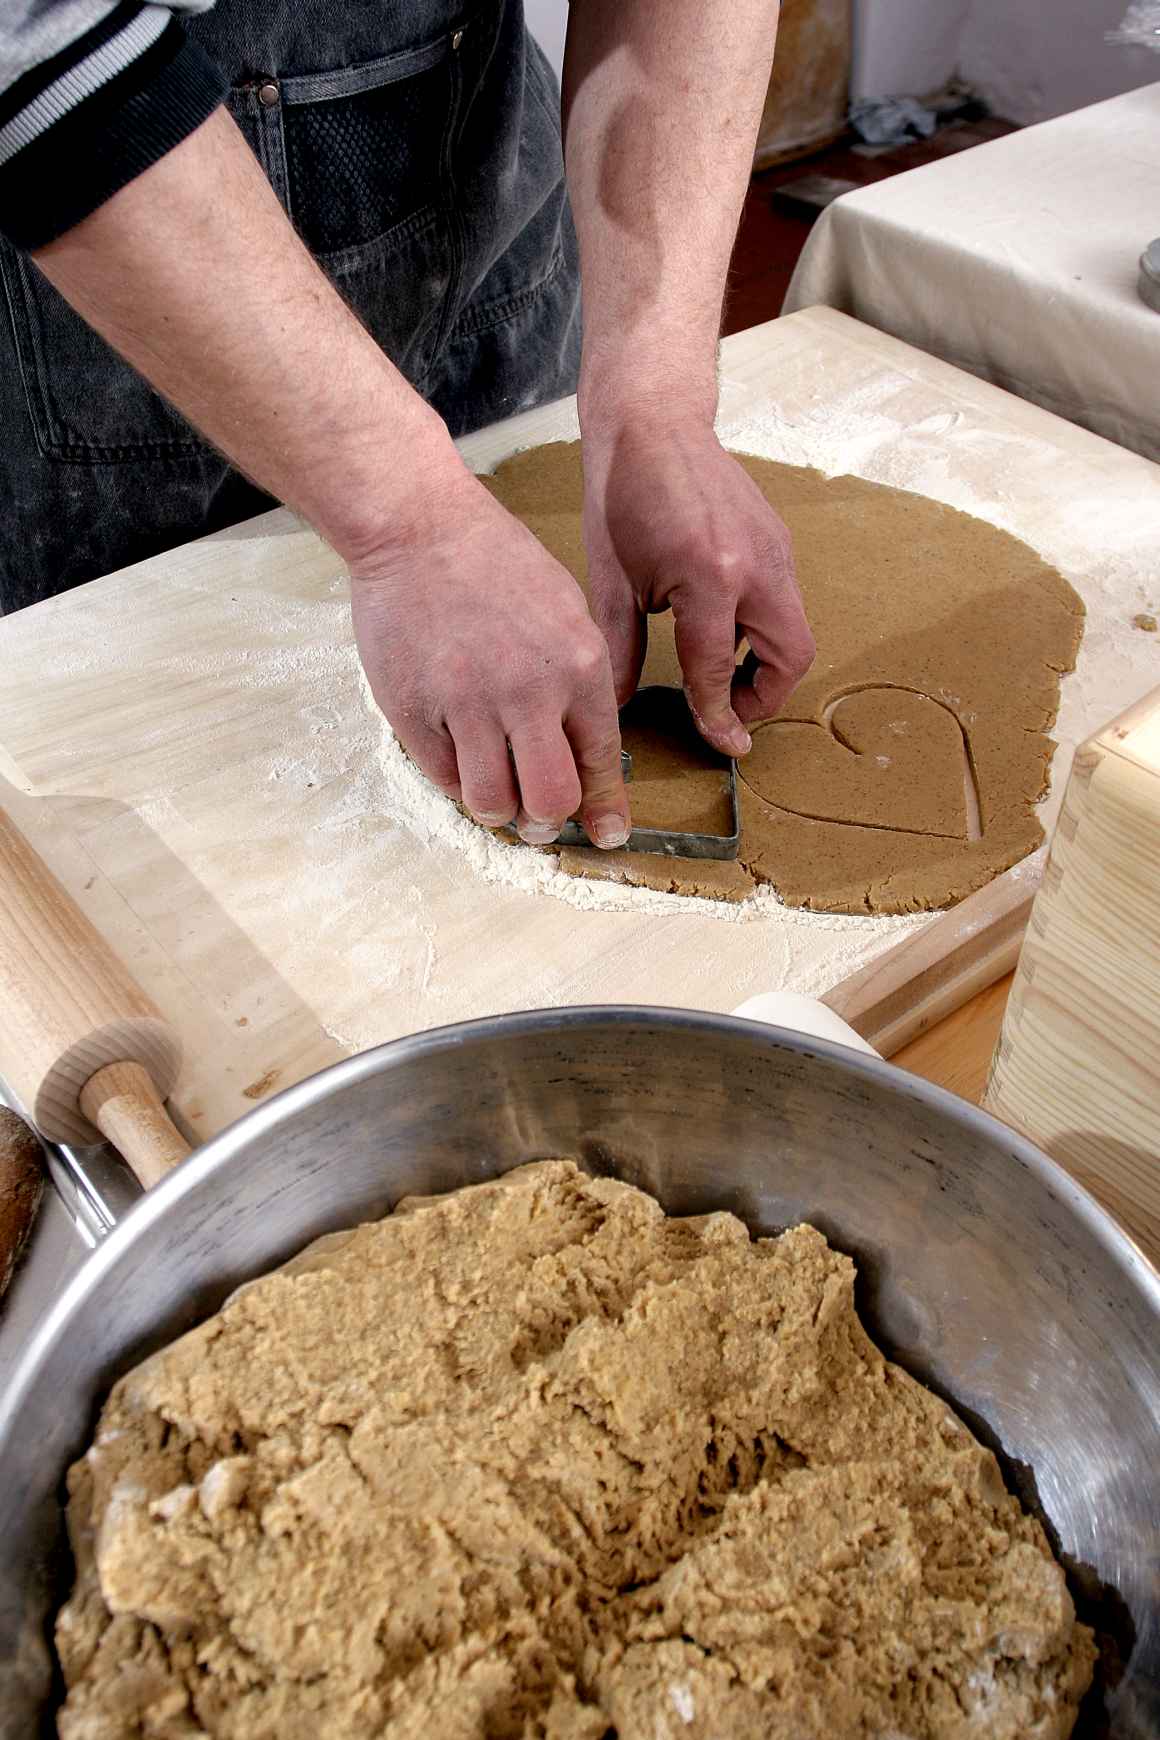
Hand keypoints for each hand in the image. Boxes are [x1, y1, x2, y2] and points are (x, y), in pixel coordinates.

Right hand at [350, 467, 630, 847]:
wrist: (416, 528)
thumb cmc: (494, 562)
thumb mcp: (565, 610)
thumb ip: (579, 682)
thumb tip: (585, 749)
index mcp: (578, 666)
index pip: (600, 760)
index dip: (605, 808)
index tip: (608, 833)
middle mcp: (528, 693)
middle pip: (550, 801)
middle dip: (549, 822)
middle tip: (540, 821)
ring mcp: (467, 705)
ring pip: (493, 803)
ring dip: (499, 811)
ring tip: (497, 793)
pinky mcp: (414, 712)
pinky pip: (443, 777)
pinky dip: (456, 780)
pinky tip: (459, 756)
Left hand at [581, 417, 814, 755]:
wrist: (653, 423)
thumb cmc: (623, 495)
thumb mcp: (611, 581)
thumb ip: (622, 649)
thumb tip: (616, 709)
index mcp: (710, 577)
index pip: (720, 669)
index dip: (719, 715)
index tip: (724, 745)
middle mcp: (755, 565)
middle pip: (791, 658)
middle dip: (764, 696)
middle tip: (726, 709)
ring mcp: (775, 550)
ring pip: (794, 631)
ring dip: (766, 663)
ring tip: (721, 672)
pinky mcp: (778, 540)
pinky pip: (784, 601)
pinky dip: (763, 629)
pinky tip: (722, 627)